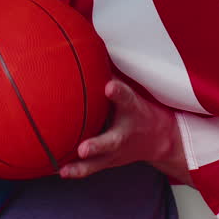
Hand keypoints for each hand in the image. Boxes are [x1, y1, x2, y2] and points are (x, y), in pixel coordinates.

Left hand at [59, 78, 191, 184]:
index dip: (118, 92)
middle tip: (83, 148)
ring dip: (83, 165)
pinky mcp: (109, 161)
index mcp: (132, 109)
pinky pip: (91, 168)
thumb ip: (112, 75)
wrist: (161, 140)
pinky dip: (75, 170)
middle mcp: (125, 133)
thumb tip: (89, 47)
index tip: (109, 87)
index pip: (126, 98)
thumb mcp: (133, 91)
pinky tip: (57, 171)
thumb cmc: (138, 108)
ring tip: (65, 168)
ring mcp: (117, 151)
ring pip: (100, 160)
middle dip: (98, 145)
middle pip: (112, 140)